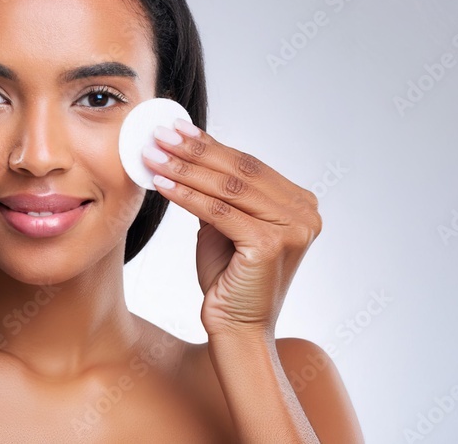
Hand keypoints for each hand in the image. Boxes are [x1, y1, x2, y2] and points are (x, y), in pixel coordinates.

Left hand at [142, 120, 321, 338]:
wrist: (237, 329)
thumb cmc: (229, 279)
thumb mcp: (224, 226)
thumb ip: (219, 193)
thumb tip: (188, 152)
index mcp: (300, 204)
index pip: (247, 165)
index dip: (210, 145)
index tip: (176, 128)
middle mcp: (305, 213)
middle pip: (239, 171)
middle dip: (194, 150)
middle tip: (159, 133)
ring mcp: (293, 228)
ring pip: (227, 188)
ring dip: (185, 168)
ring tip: (153, 155)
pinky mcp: (272, 244)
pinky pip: (219, 211)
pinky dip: (186, 194)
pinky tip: (161, 183)